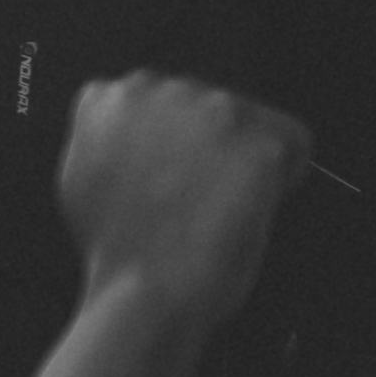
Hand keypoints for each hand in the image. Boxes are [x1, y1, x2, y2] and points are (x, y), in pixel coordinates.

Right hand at [56, 70, 305, 334]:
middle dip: (209, 141)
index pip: (156, 96)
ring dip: (244, 154)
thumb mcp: (81, 173)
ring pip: (251, 119)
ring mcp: (211, 113)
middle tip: (200, 193)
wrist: (145, 286)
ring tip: (223, 202)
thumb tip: (135, 135)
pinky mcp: (258, 144)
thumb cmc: (115, 246)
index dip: (172, 139)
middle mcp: (159, 89)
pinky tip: (254, 204)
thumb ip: (108, 137)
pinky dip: (284, 175)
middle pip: (206, 103)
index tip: (174, 170)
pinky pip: (294, 145)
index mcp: (109, 98)